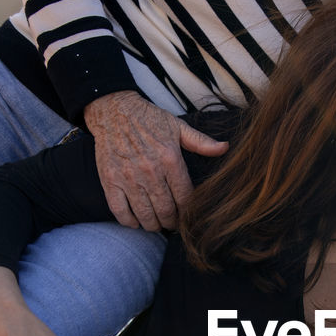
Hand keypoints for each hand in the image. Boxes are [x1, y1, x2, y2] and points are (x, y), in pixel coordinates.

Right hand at [84, 91, 227, 230]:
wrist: (113, 110)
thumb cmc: (148, 119)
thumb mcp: (178, 127)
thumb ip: (201, 142)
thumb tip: (224, 148)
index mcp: (170, 159)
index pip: (184, 197)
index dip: (187, 212)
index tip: (187, 217)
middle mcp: (150, 171)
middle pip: (165, 210)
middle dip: (171, 222)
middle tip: (172, 224)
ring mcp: (129, 177)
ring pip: (145, 214)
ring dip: (153, 225)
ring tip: (157, 224)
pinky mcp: (110, 180)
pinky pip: (120, 210)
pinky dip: (128, 221)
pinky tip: (135, 222)